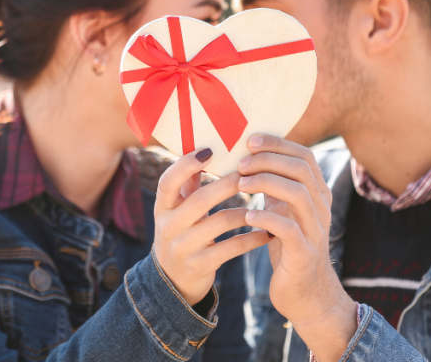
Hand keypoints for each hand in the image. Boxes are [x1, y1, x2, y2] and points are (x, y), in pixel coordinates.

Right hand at [153, 148, 271, 304]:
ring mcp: (183, 248)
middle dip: (227, 185)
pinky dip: (252, 238)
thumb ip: (188, 184)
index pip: (168, 182)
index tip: (209, 150)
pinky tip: (268, 232)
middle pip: (199, 200)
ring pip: (219, 223)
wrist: (172, 282)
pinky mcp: (200, 266)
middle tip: (249, 173)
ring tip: (262, 201)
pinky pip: (231, 248)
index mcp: (162, 208)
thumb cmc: (181, 234)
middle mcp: (169, 227)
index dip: (186, 165)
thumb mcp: (177, 211)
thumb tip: (203, 148)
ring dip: (245, 211)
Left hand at [237, 134, 357, 361]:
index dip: (278, 144)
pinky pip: (289, 230)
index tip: (250, 140)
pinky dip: (267, 218)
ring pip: (299, 194)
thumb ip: (274, 185)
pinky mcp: (305, 254)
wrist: (305, 294)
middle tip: (240, 162)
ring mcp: (316, 231)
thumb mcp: (283, 210)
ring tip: (240, 184)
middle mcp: (321, 208)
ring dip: (266, 183)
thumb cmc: (288, 248)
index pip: (304, 156)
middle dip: (269, 160)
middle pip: (302, 169)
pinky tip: (247, 216)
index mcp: (317, 194)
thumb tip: (251, 155)